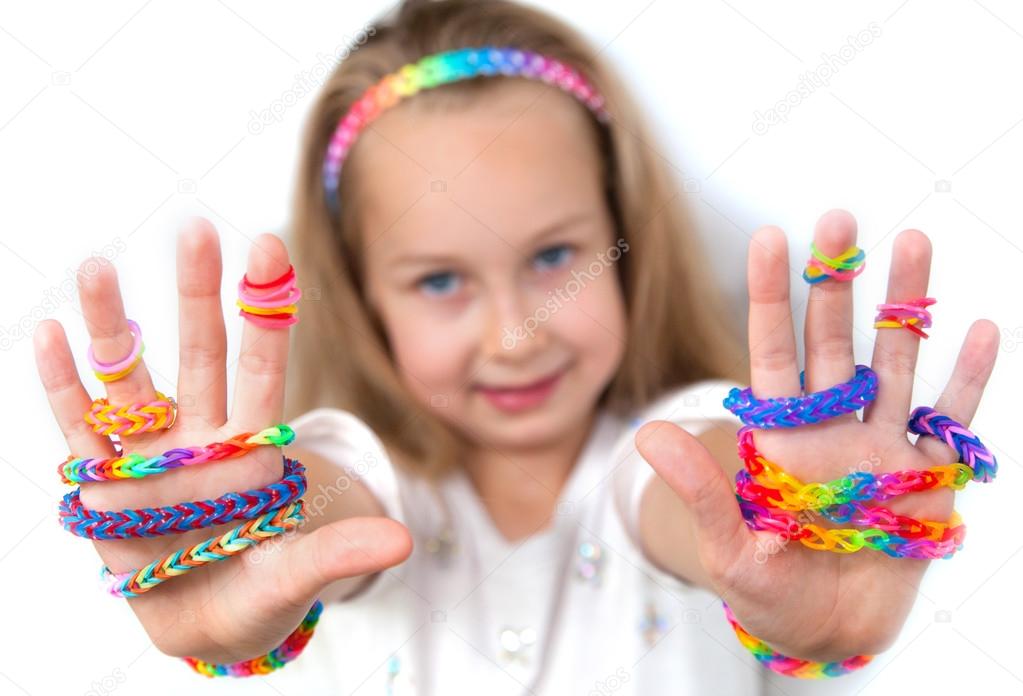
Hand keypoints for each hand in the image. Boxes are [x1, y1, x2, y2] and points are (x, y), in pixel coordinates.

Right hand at [34, 218, 410, 662]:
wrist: (203, 622)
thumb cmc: (257, 592)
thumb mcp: (294, 577)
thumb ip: (335, 554)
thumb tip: (402, 542)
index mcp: (252, 451)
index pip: (262, 369)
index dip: (267, 314)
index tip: (271, 248)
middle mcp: (200, 439)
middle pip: (199, 356)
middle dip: (197, 296)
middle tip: (195, 229)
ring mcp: (149, 457)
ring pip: (130, 379)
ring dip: (114, 326)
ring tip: (100, 265)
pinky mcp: (103, 485)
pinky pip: (81, 428)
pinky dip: (64, 386)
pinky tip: (50, 334)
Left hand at [636, 209, 998, 660]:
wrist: (828, 630)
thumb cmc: (769, 590)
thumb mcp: (728, 545)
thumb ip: (699, 490)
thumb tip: (647, 435)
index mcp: (780, 434)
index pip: (772, 350)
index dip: (770, 295)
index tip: (770, 237)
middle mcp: (831, 425)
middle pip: (833, 340)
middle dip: (835, 280)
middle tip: (839, 217)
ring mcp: (882, 442)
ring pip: (896, 359)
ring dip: (906, 304)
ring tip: (914, 241)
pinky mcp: (927, 474)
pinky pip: (952, 417)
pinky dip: (968, 375)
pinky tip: (978, 327)